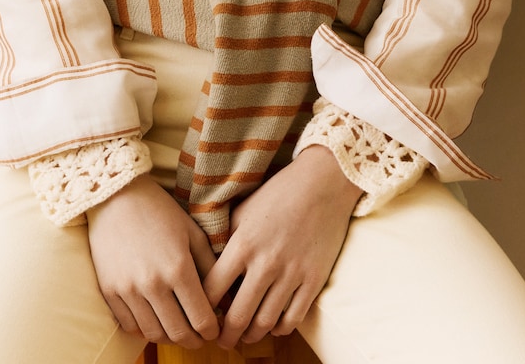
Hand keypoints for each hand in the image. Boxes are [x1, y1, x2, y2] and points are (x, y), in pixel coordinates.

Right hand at [86, 175, 219, 346]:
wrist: (116, 196)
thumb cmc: (159, 211)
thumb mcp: (192, 232)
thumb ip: (209, 266)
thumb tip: (223, 298)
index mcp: (178, 268)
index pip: (201, 319)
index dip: (212, 331)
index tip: (215, 330)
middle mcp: (153, 284)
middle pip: (178, 333)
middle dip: (194, 340)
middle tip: (200, 337)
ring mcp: (128, 289)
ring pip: (154, 333)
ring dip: (170, 336)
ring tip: (178, 327)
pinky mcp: (109, 291)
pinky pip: (129, 325)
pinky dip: (144, 328)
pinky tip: (154, 317)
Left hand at [203, 146, 362, 349]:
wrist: (322, 183)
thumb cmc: (278, 194)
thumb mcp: (243, 211)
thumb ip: (224, 240)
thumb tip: (208, 269)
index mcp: (242, 244)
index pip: (212, 291)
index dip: (203, 310)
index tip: (202, 316)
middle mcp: (265, 263)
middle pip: (237, 317)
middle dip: (225, 336)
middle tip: (222, 340)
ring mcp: (292, 274)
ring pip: (265, 323)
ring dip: (252, 336)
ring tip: (245, 336)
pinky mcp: (314, 280)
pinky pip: (293, 319)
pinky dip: (280, 329)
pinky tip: (273, 325)